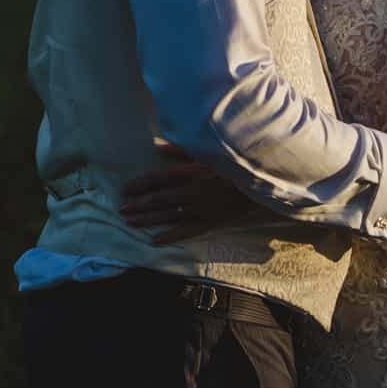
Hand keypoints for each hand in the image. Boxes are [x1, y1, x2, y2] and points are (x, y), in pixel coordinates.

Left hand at [120, 143, 261, 245]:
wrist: (265, 187)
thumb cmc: (238, 166)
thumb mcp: (212, 154)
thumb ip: (185, 151)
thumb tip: (161, 147)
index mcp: (192, 172)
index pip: (159, 178)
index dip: (140, 184)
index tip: (126, 189)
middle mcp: (193, 192)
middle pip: (159, 200)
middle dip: (138, 205)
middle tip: (121, 209)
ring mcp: (201, 210)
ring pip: (168, 216)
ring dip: (147, 220)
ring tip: (130, 222)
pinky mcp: (211, 223)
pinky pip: (186, 232)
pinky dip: (170, 237)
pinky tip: (154, 241)